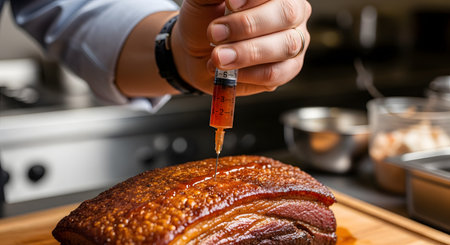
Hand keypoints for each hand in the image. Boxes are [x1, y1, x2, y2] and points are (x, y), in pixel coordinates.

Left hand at [172, 0, 311, 95]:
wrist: (195, 51)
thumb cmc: (205, 20)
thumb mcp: (204, 1)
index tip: (229, 4)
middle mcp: (293, 14)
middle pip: (287, 14)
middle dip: (248, 25)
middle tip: (215, 33)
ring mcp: (294, 43)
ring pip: (285, 46)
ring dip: (247, 53)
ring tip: (218, 57)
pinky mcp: (286, 70)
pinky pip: (275, 73)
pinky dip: (249, 74)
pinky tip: (230, 71)